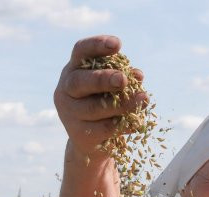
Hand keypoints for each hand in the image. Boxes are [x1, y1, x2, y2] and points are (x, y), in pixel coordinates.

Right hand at [53, 35, 147, 157]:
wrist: (90, 141)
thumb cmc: (103, 102)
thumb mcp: (110, 86)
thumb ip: (122, 77)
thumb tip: (138, 75)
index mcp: (73, 69)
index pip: (80, 51)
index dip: (97, 45)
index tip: (117, 44)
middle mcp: (66, 90)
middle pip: (80, 82)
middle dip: (103, 79)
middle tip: (124, 79)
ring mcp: (69, 114)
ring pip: (94, 108)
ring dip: (121, 103)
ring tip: (143, 99)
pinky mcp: (79, 135)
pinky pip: (103, 128)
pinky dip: (123, 124)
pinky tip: (137, 121)